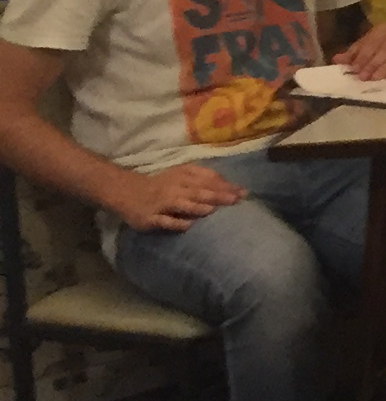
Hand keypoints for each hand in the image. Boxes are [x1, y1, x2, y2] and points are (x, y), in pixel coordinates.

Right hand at [109, 164, 245, 232]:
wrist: (126, 191)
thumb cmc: (161, 184)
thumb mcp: (181, 175)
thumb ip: (204, 177)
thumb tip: (230, 185)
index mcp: (182, 176)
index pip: (207, 179)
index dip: (225, 185)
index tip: (244, 193)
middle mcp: (173, 188)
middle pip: (198, 191)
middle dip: (218, 195)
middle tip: (236, 200)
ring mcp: (162, 204)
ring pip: (182, 204)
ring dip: (198, 207)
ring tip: (213, 210)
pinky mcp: (151, 218)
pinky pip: (165, 221)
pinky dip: (176, 223)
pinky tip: (189, 226)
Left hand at [339, 23, 385, 81]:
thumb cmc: (380, 47)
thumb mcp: (365, 48)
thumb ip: (352, 55)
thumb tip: (336, 59)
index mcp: (383, 28)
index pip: (372, 42)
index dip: (363, 56)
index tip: (355, 69)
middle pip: (385, 49)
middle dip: (373, 64)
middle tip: (364, 77)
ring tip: (376, 78)